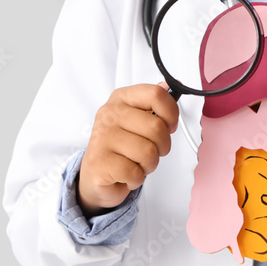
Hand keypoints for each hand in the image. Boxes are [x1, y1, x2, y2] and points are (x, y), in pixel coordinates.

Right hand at [78, 83, 178, 216]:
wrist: (95, 174)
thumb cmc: (120, 146)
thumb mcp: (137, 120)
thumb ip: (153, 104)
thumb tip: (166, 87)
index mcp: (121, 99)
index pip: (156, 95)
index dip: (171, 113)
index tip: (170, 126)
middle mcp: (110, 114)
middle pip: (157, 128)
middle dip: (162, 147)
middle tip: (149, 151)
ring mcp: (102, 137)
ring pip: (149, 153)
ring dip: (149, 165)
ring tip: (136, 163)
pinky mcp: (99, 162)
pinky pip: (135, 172)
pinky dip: (136, 179)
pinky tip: (126, 174)